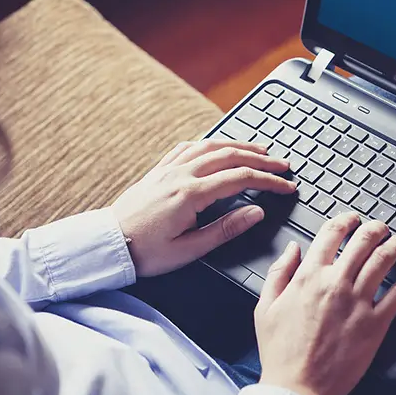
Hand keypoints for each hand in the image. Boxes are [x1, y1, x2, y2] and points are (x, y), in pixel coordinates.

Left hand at [111, 139, 296, 276]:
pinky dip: (210, 142)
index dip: (269, 181)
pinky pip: (188, 146)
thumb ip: (226, 229)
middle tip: (282, 164)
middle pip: (230, 155)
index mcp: (191, 194)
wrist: (108, 245)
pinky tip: (217, 145)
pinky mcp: (158, 170)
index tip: (287, 185)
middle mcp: (181, 174)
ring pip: (211, 145)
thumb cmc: (146, 252)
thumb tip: (256, 212)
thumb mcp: (190, 249)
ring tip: (260, 149)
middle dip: (261, 158)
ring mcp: (168, 168)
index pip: (241, 178)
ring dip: (239, 145)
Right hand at [255, 213, 395, 394]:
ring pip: (383, 261)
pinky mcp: (375, 324)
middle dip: (375, 229)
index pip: (330, 235)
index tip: (351, 218)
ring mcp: (357, 302)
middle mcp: (335, 284)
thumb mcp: (265, 307)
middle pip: (362, 242)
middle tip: (381, 227)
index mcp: (308, 277)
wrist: (297, 386)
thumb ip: (279, 273)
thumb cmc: (281, 351)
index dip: (344, 220)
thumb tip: (292, 249)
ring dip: (395, 245)